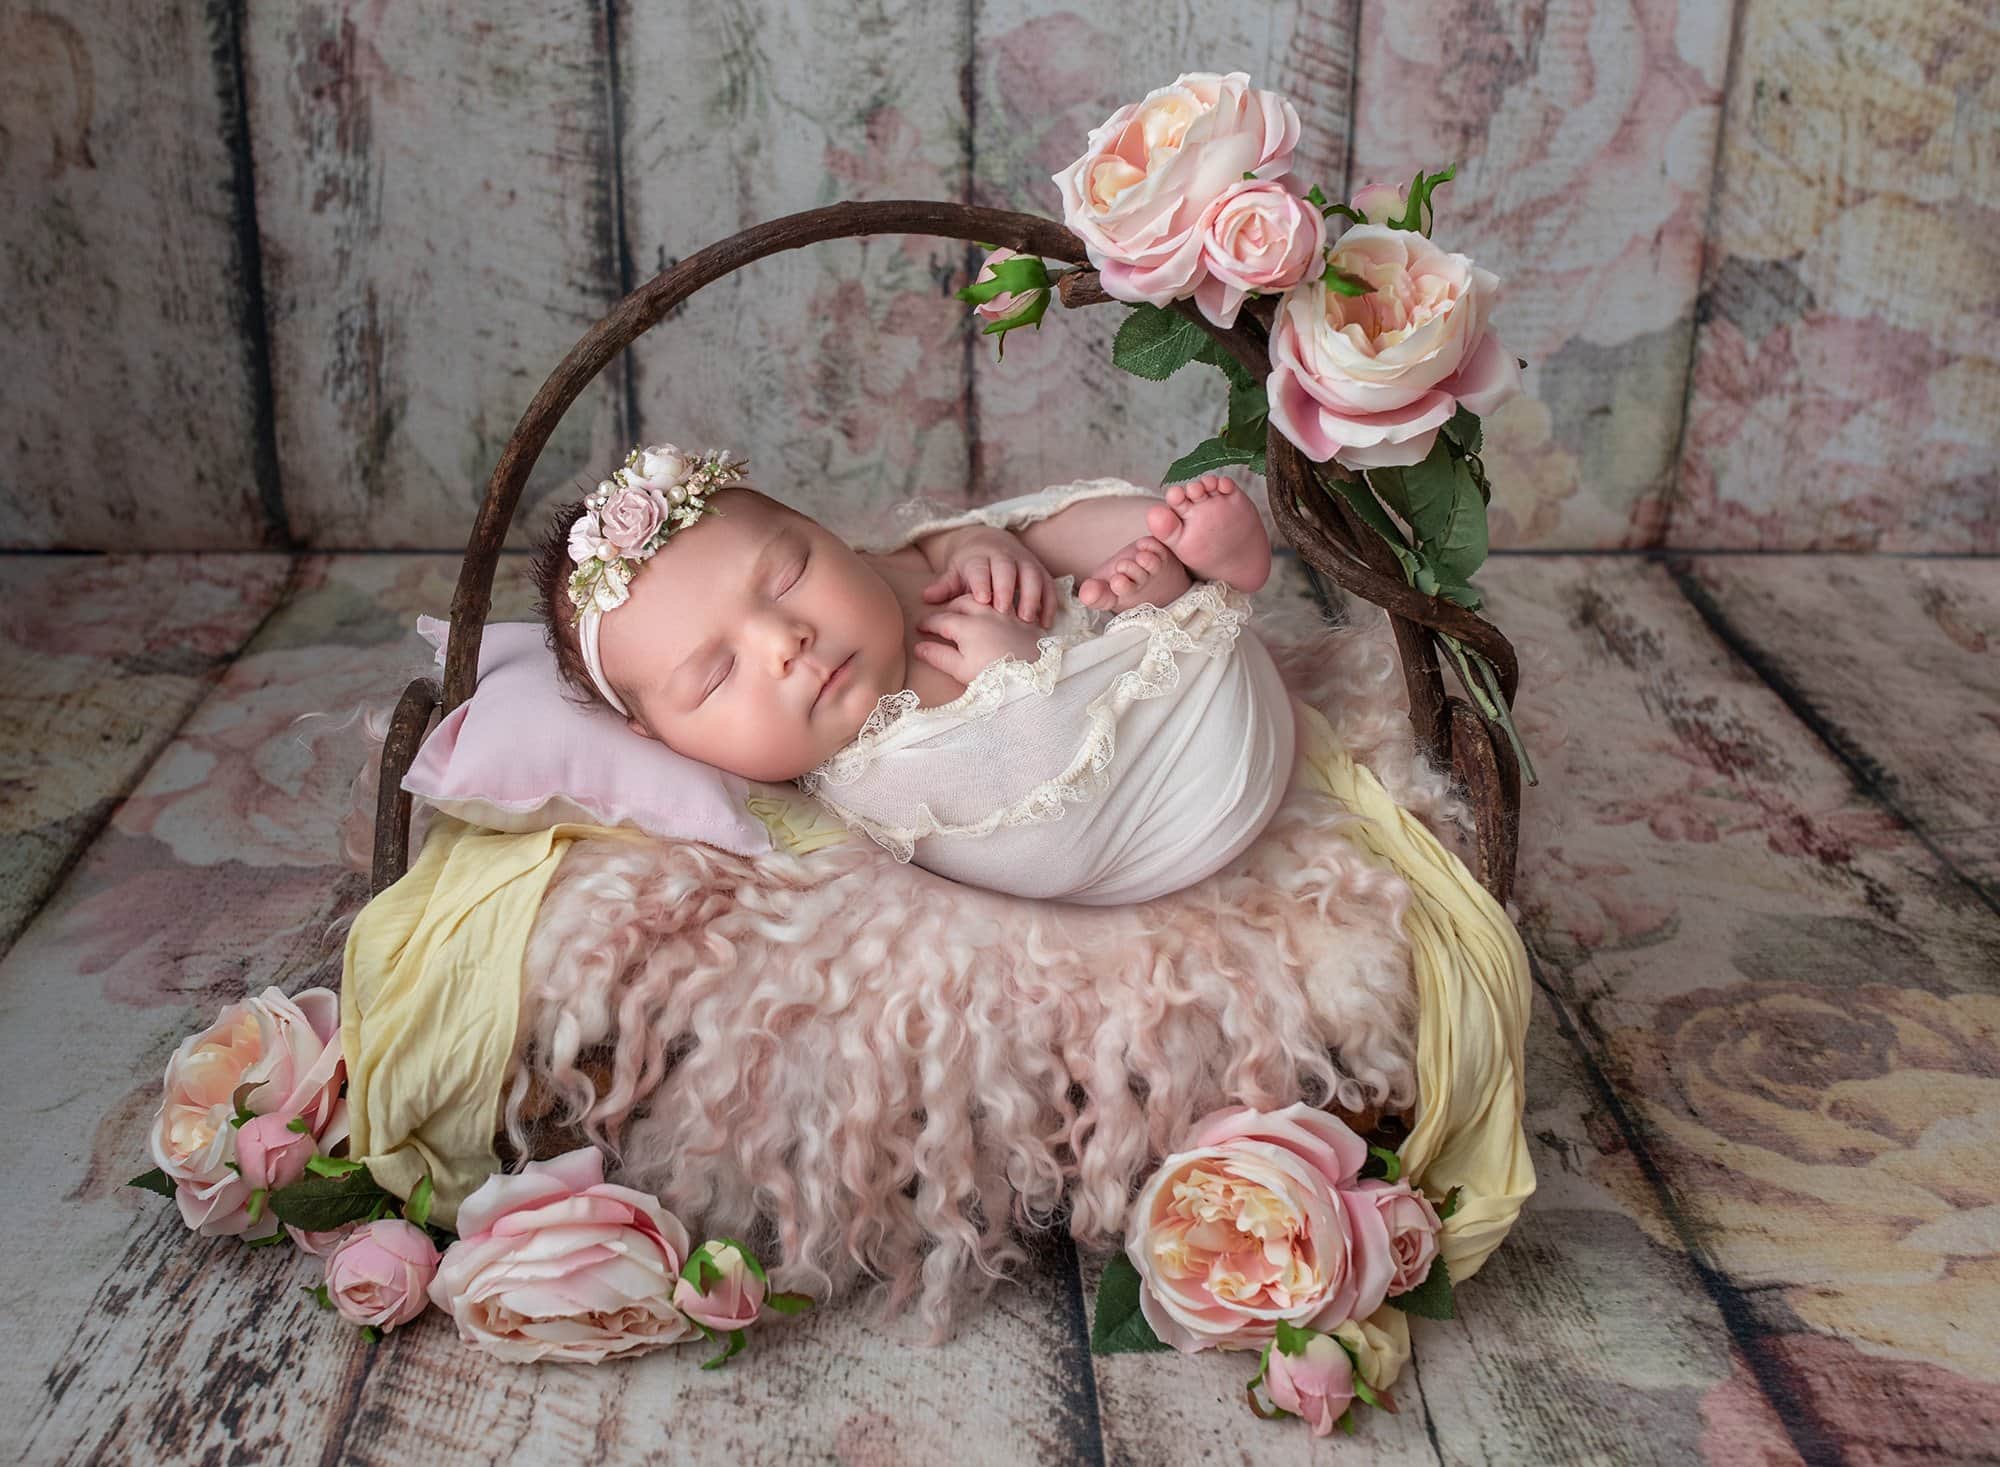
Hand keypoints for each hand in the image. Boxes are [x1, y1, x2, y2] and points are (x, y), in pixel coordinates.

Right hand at [911, 594, 1050, 684]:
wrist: (1031, 679)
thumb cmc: (993, 677)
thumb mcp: (961, 670)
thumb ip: (938, 656)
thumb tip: (919, 647)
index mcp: (966, 626)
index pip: (940, 619)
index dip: (927, 623)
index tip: (920, 628)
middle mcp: (986, 614)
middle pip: (962, 602)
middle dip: (949, 608)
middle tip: (943, 618)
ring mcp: (1007, 615)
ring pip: (987, 599)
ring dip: (975, 602)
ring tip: (969, 612)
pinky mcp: (1025, 621)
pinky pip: (1011, 606)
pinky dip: (1000, 606)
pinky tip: (998, 614)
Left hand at [919, 527, 1056, 628]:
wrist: (993, 543)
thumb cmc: (971, 567)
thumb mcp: (955, 573)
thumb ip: (944, 586)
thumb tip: (926, 596)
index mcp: (981, 558)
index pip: (981, 569)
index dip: (982, 582)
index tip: (982, 599)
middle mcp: (1005, 558)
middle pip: (1007, 569)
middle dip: (1006, 588)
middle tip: (1004, 610)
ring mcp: (1025, 563)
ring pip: (1032, 576)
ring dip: (1031, 596)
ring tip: (1027, 619)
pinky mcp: (1041, 572)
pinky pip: (1049, 586)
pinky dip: (1049, 603)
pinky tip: (1046, 623)